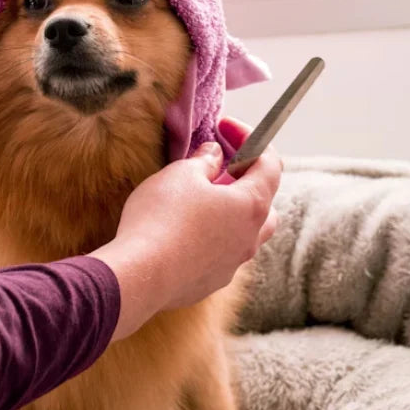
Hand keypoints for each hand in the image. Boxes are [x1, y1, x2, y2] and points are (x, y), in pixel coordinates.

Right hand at [92, 117, 280, 340]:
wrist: (140, 275)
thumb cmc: (162, 218)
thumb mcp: (181, 174)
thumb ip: (204, 161)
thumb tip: (214, 155)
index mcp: (252, 205)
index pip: (269, 164)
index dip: (250, 139)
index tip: (225, 128)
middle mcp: (250, 237)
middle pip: (264, 202)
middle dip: (245, 180)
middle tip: (218, 168)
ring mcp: (233, 264)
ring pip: (244, 232)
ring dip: (229, 213)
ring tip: (200, 201)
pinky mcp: (212, 282)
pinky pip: (221, 254)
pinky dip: (211, 238)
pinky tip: (183, 232)